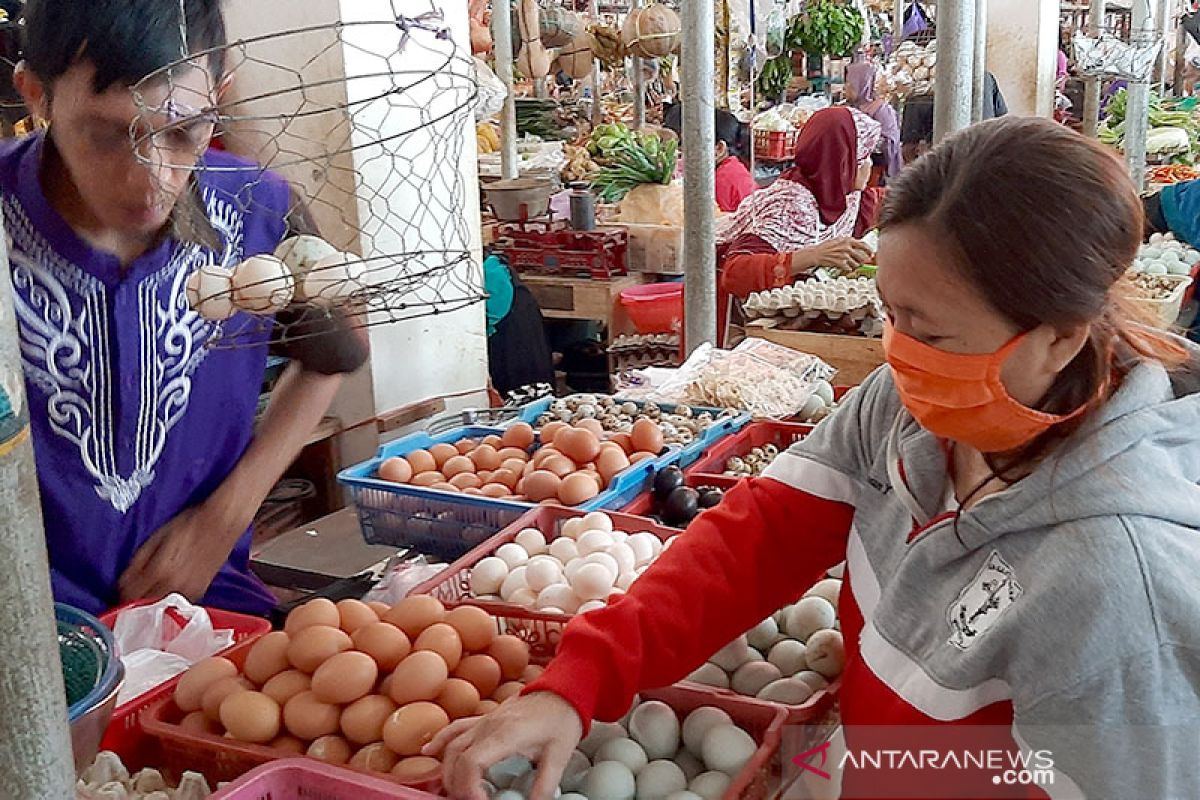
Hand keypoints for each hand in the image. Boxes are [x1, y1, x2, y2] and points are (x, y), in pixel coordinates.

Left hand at [118, 503, 245, 603]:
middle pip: (143, 606)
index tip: (120, 587)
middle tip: (130, 592)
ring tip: (147, 592)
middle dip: (132, 601)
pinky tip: (166, 590)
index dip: (120, 592)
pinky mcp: (199, 592)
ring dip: (149, 603)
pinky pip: (175, 605)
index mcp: (160, 570)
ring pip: (159, 609)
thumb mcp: (157, 536)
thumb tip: (124, 581)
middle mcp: (174, 585)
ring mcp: (188, 591)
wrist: (222, 523)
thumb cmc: (190, 524)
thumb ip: (138, 561)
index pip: (128, 595)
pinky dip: (166, 601)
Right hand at [424, 692, 583, 799]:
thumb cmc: (562, 718)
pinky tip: (428, 752)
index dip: (468, 788)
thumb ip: (544, 786)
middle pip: (456, 758)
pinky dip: (440, 741)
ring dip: (448, 771)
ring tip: (456, 792)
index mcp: (505, 735)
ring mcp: (484, 721)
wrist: (564, 689)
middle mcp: (488, 726)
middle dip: (457, 785)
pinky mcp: (485, 719)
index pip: (471, 763)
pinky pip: (455, 728)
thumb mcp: (559, 757)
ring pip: (451, 745)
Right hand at [799, 238, 873, 271]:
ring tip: (849, 264)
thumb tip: (860, 247)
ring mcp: (844, 256)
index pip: (864, 245)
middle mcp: (847, 247)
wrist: (816, 254)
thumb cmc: (826, 247)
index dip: (869, 250)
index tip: (871, 254)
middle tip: (860, 262)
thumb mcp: (839, 240)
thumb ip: (849, 243)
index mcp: (848, 240)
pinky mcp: (841, 263)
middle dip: (862, 261)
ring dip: (854, 266)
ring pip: (857, 264)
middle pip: (862, 257)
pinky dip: (848, 269)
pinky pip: (850, 269)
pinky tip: (844, 267)